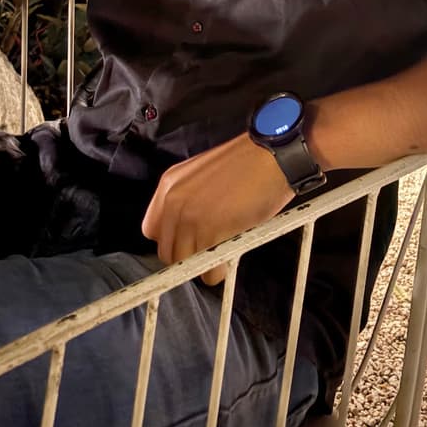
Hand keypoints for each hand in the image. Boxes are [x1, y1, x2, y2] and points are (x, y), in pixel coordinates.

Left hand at [142, 134, 293, 284]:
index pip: (153, 230)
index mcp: (170, 185)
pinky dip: (221, 270)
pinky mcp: (211, 231)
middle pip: (168, 251)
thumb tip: (187, 230)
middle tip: (211, 249)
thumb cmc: (249, 163)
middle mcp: (174, 201)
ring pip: (186, 264)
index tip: (189, 241)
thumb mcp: (204, 175)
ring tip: (225, 249)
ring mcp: (191, 217)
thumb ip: (188, 199)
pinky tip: (233, 252)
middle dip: (189, 255)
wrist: (273, 155)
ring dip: (206, 263)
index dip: (174, 239)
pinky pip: (209, 270)